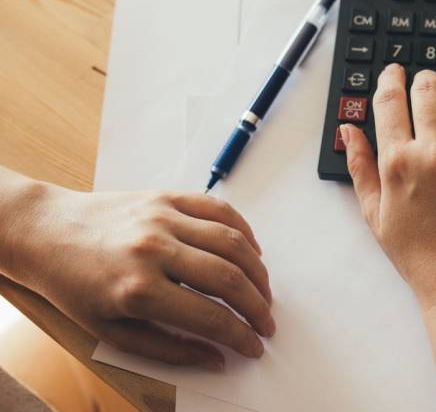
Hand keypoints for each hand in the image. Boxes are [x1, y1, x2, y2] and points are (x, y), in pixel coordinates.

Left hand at [5, 186, 273, 369]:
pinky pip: (219, 210)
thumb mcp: (112, 333)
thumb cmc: (76, 287)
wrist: (48, 233)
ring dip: (258, 270)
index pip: (210, 316)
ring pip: (232, 242)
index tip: (255, 346)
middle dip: (257, 305)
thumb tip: (216, 358)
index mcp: (138, 290)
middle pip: (228, 278)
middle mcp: (155, 250)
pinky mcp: (167, 197)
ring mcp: (163, 218)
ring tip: (263, 291)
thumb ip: (168, 349)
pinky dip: (244, 231)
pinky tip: (252, 251)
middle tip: (266, 322)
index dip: (240, 335)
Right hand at [340, 65, 435, 310]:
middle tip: (422, 80)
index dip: (389, 79)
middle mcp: (435, 153)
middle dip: (422, 77)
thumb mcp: (375, 215)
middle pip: (426, 89)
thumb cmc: (421, 257)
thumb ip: (360, 168)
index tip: (392, 73)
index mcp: (398, 164)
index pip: (389, 101)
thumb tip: (348, 131)